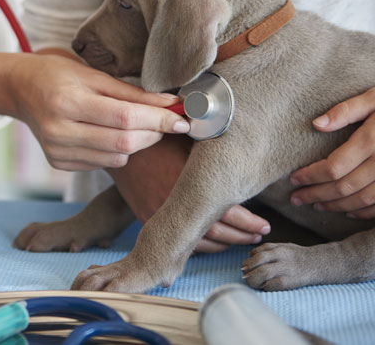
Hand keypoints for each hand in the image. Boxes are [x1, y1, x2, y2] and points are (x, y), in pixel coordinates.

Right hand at [10, 54, 190, 170]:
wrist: (22, 89)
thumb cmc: (59, 75)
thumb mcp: (95, 75)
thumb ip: (133, 93)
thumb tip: (171, 104)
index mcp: (67, 101)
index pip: (124, 117)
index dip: (158, 119)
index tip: (182, 118)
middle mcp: (59, 130)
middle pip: (122, 143)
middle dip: (153, 133)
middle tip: (167, 122)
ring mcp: (56, 151)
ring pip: (116, 157)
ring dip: (137, 144)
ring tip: (136, 124)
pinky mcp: (58, 163)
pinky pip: (102, 163)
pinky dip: (116, 151)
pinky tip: (108, 134)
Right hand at [109, 136, 270, 252]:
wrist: (119, 144)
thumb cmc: (159, 138)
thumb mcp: (188, 139)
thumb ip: (214, 152)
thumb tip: (249, 146)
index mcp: (187, 183)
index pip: (227, 212)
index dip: (249, 222)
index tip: (264, 225)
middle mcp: (172, 203)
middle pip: (216, 233)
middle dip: (242, 236)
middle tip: (259, 235)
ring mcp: (157, 214)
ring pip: (197, 242)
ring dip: (224, 244)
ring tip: (242, 239)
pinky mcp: (147, 218)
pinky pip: (177, 241)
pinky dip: (199, 245)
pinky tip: (213, 241)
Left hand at [289, 88, 374, 218]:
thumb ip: (347, 110)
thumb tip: (316, 124)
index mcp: (373, 140)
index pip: (333, 167)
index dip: (310, 176)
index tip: (293, 179)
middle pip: (344, 186)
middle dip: (316, 194)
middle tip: (296, 199)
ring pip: (363, 199)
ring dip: (336, 206)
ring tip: (316, 205)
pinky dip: (364, 212)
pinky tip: (349, 212)